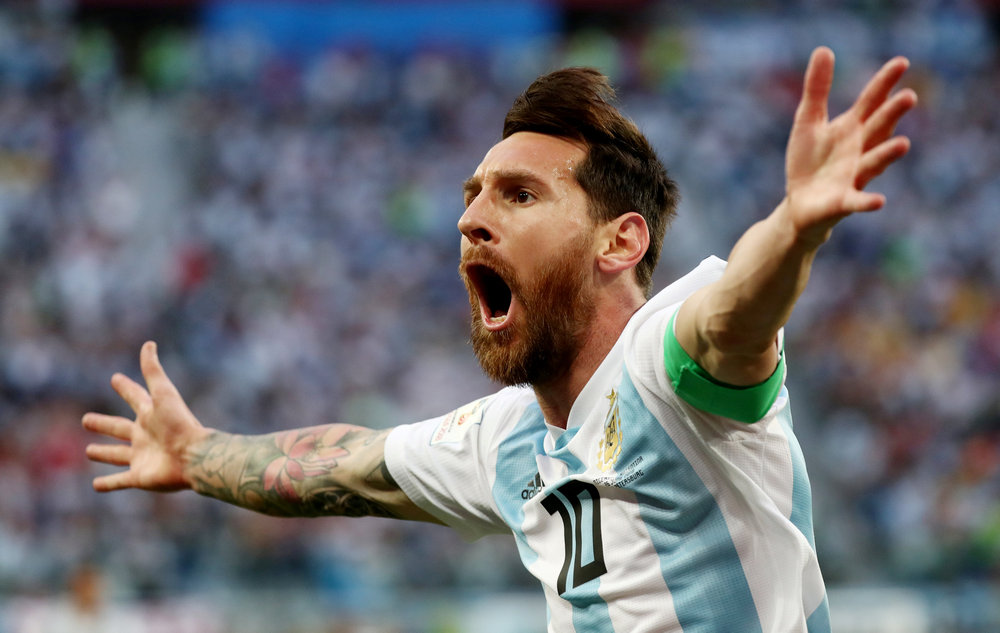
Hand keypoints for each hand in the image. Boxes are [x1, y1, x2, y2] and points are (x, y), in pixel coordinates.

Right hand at [83, 341, 208, 491]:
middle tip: (85, 419)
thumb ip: (153, 371)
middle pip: (119, 428)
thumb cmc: (179, 423)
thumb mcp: (164, 393)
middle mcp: (145, 435)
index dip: (126, 388)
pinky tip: (95, 485)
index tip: (116, 378)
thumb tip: (148, 343)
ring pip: (117, 455)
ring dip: (104, 453)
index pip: (135, 397)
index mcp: (151, 415)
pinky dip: (108, 483)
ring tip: (89, 451)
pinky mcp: (140, 477)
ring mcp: (142, 457)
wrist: (195, 456)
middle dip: (104, 424)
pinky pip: (120, 481)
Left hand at [784, 46, 916, 245]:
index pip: (872, 101)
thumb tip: (824, 49)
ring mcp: (854, 176)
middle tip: (908, 96)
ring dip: (887, 155)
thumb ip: (817, 89)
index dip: (884, 83)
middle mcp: (860, 150)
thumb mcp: (808, 121)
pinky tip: (879, 201)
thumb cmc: (809, 162)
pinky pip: (858, 201)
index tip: (901, 62)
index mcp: (852, 128)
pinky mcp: (843, 201)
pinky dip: (868, 201)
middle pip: (878, 129)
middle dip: (892, 115)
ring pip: (874, 163)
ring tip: (903, 144)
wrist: (799, 205)